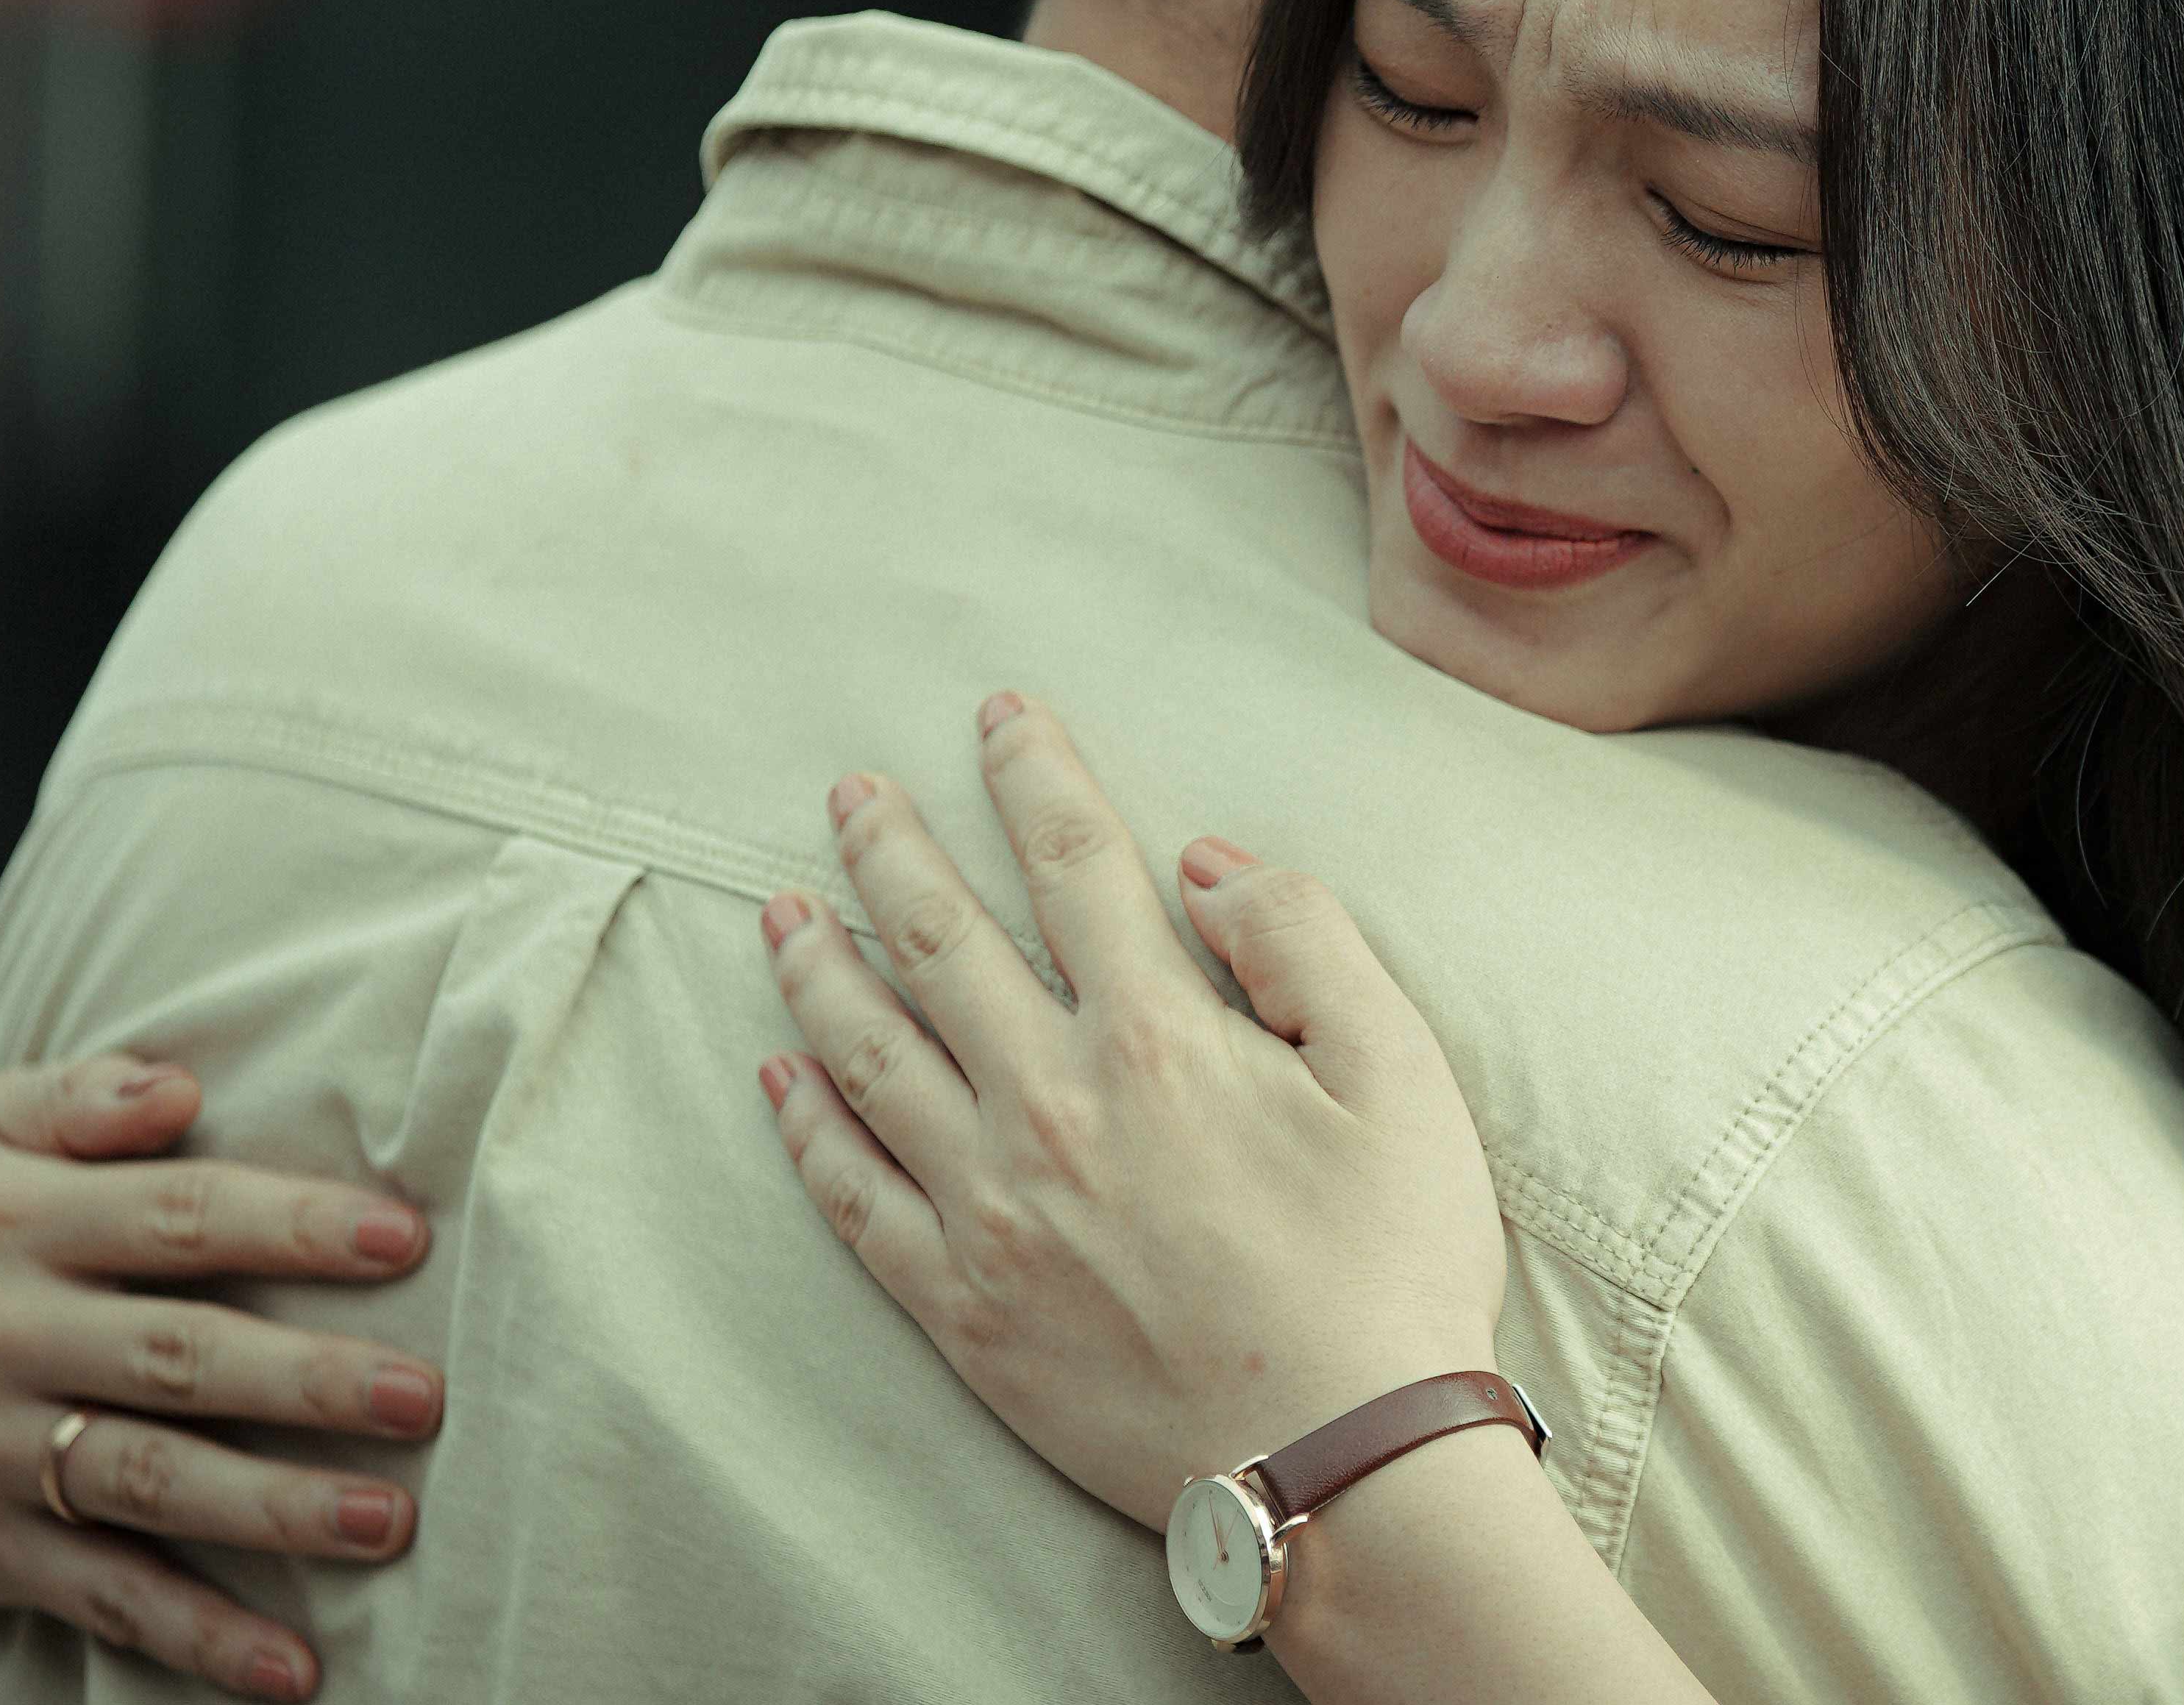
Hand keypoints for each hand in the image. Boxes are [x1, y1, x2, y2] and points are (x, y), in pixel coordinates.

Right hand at [0, 1052, 447, 1699]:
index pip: (175, 1213)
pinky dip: (198, 1635)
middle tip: (423, 1396)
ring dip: (274, 1511)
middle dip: (307, 1379)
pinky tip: (290, 1668)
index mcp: (8, 1220)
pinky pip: (102, 1595)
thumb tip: (182, 1084)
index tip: (405, 1240)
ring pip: (148, 1480)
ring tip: (389, 1521)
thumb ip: (82, 1098)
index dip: (291, 1225)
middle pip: (176, 1354)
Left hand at [755, 691, 1507, 1528]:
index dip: (1032, 774)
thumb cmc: (1391, 1269)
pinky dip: (805, 1125)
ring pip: (868, 1055)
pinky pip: (852, 1197)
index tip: (998, 716)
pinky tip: (780, 1074)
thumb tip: (1206, 868)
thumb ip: (1306, 944)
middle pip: (938, 940)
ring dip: (818, 965)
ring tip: (783, 907)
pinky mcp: (961, 1308)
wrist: (1339, 1466)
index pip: (1073, 864)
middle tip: (847, 791)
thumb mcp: (1402, 1075)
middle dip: (888, 848)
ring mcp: (988, 1211)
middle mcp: (1048, 1106)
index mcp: (1155, 1038)